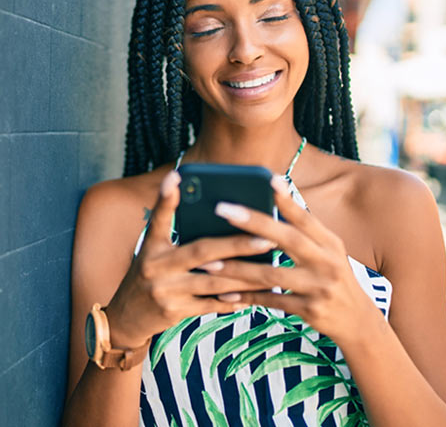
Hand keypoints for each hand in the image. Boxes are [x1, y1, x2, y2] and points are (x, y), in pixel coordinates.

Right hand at [105, 171, 274, 348]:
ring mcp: (166, 291)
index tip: (176, 176)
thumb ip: (173, 233)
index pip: (158, 218)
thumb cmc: (148, 276)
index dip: (166, 197)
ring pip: (214, 281)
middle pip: (202, 251)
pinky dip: (232, 301)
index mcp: (151, 246)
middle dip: (237, 245)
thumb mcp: (152, 251)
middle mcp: (156, 266)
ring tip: (271, 269)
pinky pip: (210, 305)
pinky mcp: (175, 312)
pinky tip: (253, 296)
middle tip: (267, 238)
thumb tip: (200, 211)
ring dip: (245, 277)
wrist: (125, 317)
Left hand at [204, 176, 381, 346]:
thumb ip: (305, 231)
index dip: (286, 199)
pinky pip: (271, 302)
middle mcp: (327, 262)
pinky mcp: (309, 310)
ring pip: (271, 274)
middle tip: (222, 209)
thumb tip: (277, 199)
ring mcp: (318, 287)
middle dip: (253, 222)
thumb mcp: (329, 250)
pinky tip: (224, 293)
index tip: (267, 179)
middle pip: (287, 239)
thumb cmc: (333, 276)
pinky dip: (246, 297)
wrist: (357, 320)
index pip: (305, 217)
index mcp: (330, 242)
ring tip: (209, 262)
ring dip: (238, 268)